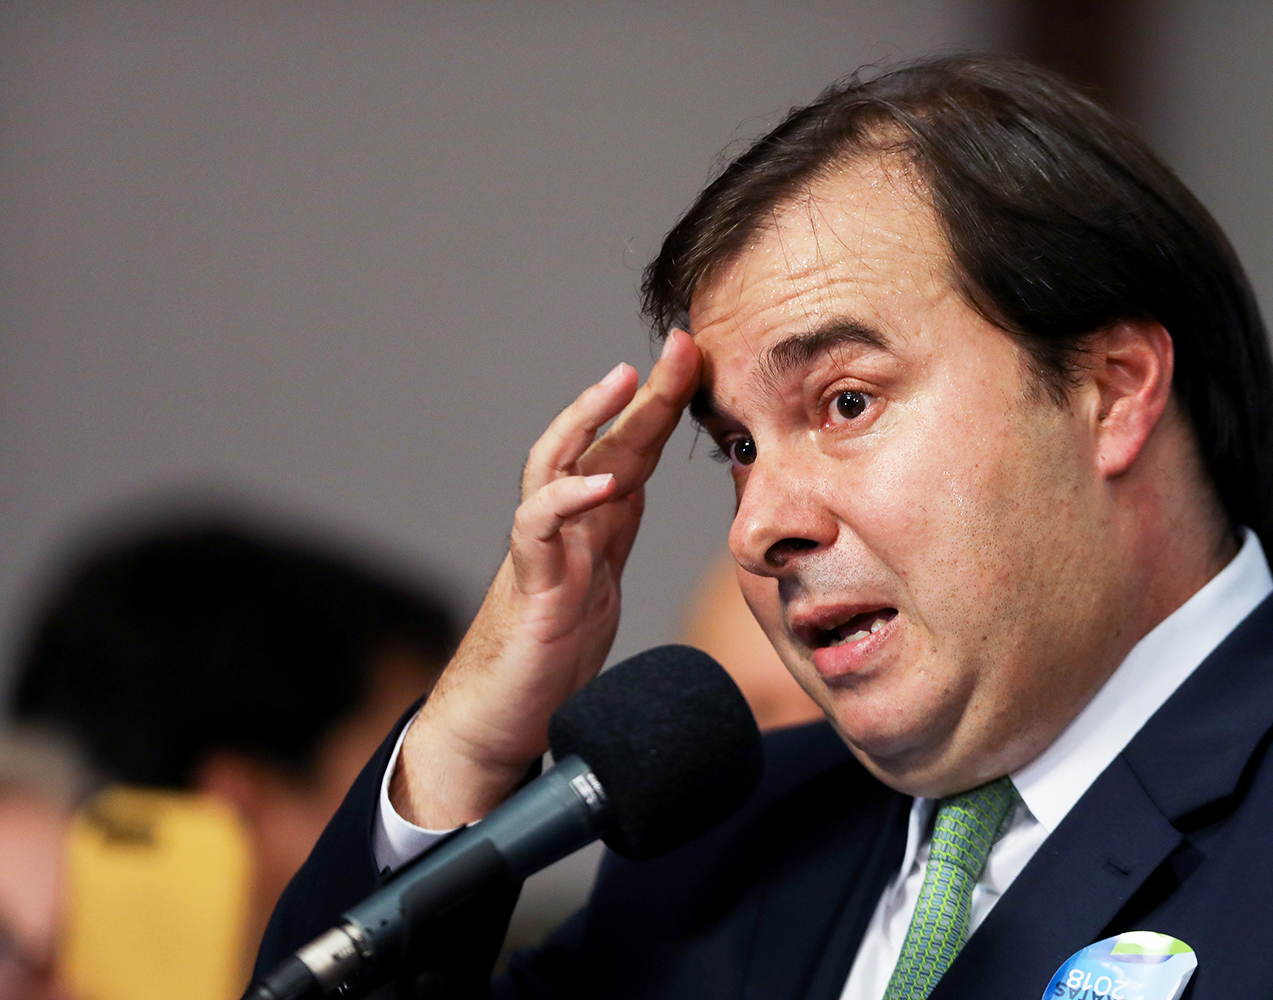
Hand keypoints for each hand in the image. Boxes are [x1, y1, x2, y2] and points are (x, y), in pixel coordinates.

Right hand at [391, 329, 700, 827]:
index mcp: (591, 525)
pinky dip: (567, 499)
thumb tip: (637, 492)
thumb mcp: (598, 588)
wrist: (494, 722)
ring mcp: (542, 550)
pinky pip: (538, 528)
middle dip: (644, 392)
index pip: (633, 450)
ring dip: (590, 418)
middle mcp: (565, 526)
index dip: (665, 406)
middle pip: (603, 443)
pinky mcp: (529, 586)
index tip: (701, 361)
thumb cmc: (544, 659)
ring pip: (557, 464)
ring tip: (626, 382)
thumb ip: (613, 537)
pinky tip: (601, 483)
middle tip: (683, 344)